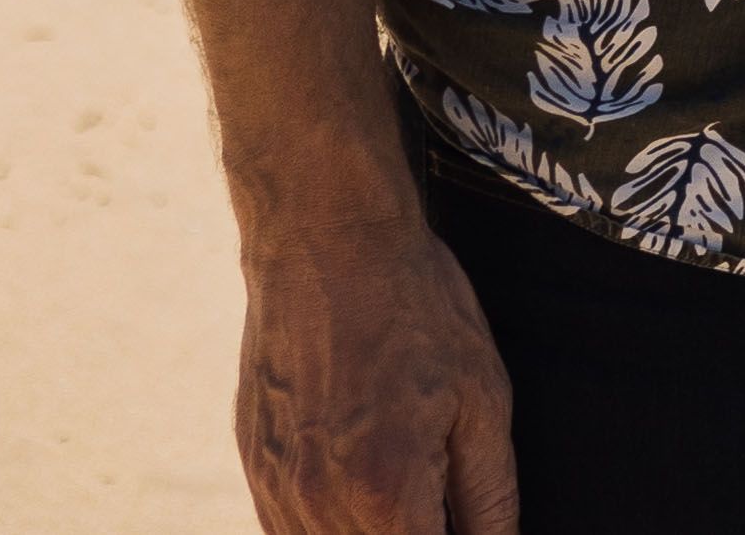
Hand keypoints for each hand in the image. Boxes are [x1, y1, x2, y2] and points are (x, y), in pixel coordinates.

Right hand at [233, 213, 519, 533]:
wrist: (327, 240)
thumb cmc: (415, 308)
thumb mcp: (483, 398)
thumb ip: (490, 496)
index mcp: (385, 495)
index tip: (465, 521)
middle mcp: (318, 506)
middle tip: (444, 503)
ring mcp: (276, 490)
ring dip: (373, 534)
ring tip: (406, 484)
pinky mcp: (254, 468)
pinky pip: (288, 531)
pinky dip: (330, 526)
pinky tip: (366, 488)